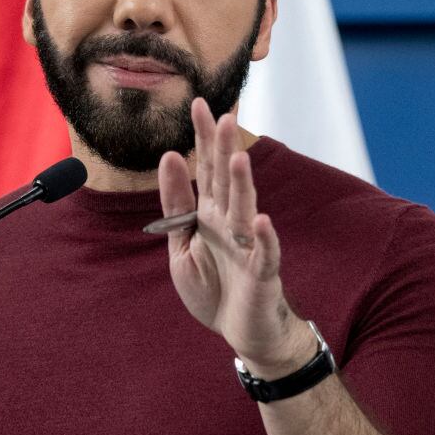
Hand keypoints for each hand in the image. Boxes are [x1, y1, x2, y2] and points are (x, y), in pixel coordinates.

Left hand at [158, 98, 315, 377]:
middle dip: (223, 148)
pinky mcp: (262, 272)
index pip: (205, 167)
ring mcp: (249, 245)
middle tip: (222, 114)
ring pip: (245, 209)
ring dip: (241, 184)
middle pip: (226, 179)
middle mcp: (231, 222)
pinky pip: (264, 254)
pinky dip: (265, 239)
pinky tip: (262, 222)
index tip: (196, 102)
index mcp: (209, 214)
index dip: (202, 136)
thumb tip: (169, 156)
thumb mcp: (182, 244)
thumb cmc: (214, 287)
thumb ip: (176, 204)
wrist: (242, 332)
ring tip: (237, 158)